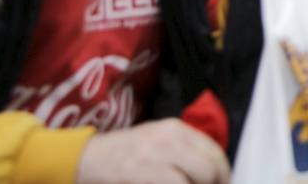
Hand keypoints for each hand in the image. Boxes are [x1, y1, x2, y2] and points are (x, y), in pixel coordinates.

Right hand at [76, 119, 229, 183]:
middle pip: (210, 167)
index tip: (222, 183)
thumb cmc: (124, 154)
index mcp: (176, 129)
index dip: (223, 173)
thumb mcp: (157, 141)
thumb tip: (213, 170)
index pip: (215, 151)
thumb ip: (184, 150)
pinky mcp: (140, 173)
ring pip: (196, 178)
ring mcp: (154, 157)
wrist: (84, 159)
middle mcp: (169, 138)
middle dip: (214, 183)